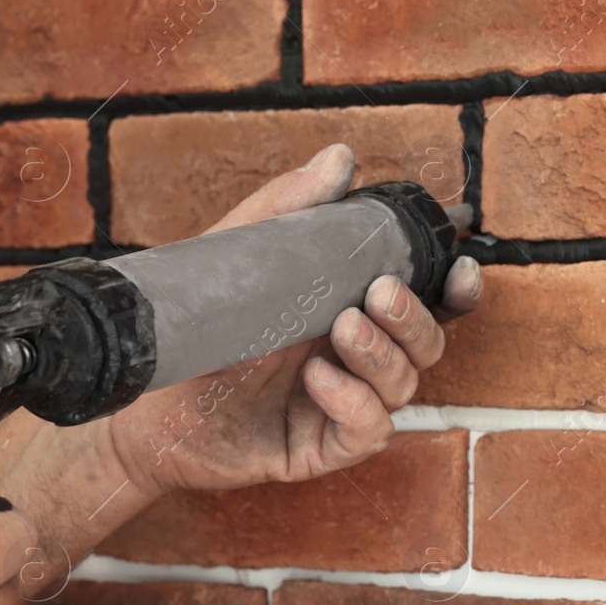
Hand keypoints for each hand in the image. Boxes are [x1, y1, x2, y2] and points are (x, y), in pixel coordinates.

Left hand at [107, 142, 481, 495]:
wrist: (144, 393)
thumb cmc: (200, 325)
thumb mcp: (242, 255)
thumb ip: (291, 207)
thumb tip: (342, 158)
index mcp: (354, 308)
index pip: (427, 301)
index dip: (456, 289)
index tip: (461, 267)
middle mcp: (360, 358)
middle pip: (429, 343)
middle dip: (415, 318)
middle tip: (378, 293)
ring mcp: (345, 403)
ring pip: (405, 385)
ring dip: (383, 355)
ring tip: (342, 330)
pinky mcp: (323, 446)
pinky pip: (370, 432)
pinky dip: (355, 403)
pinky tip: (318, 380)